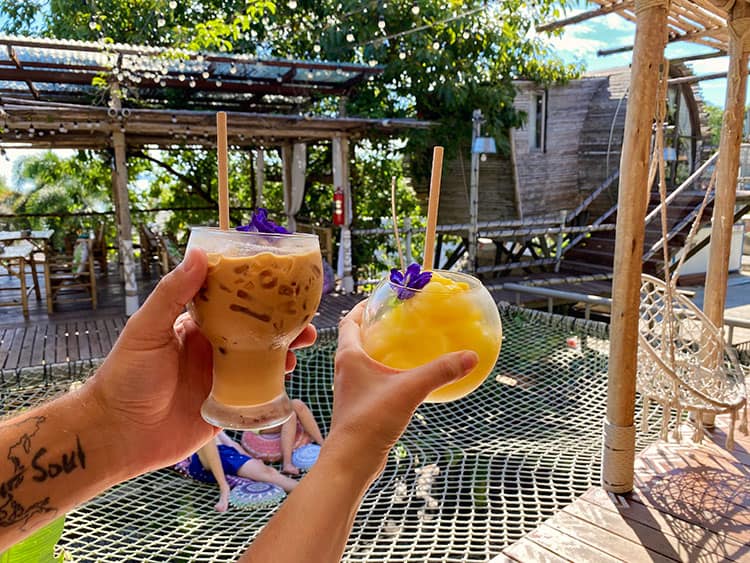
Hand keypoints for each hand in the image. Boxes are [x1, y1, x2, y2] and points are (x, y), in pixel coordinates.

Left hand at [83, 248, 316, 477]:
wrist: (118, 435)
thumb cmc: (124, 377)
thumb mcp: (147, 329)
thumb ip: (172, 293)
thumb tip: (198, 253)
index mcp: (195, 329)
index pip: (234, 305)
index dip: (259, 296)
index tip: (283, 286)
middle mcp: (212, 351)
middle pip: (256, 334)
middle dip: (282, 327)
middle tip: (306, 323)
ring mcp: (221, 380)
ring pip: (262, 363)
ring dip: (283, 355)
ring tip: (299, 350)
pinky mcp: (227, 407)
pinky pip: (257, 394)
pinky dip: (275, 387)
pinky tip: (287, 379)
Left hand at [325, 302, 477, 479]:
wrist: (352, 461)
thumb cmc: (371, 420)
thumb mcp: (409, 390)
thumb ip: (439, 372)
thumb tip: (470, 357)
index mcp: (349, 356)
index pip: (349, 321)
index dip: (361, 307)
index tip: (378, 298)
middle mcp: (345, 369)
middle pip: (355, 338)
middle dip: (372, 326)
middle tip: (396, 318)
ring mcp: (351, 388)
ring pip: (363, 360)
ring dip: (379, 350)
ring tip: (404, 344)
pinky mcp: (359, 405)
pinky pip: (371, 380)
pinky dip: (385, 372)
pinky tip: (406, 378)